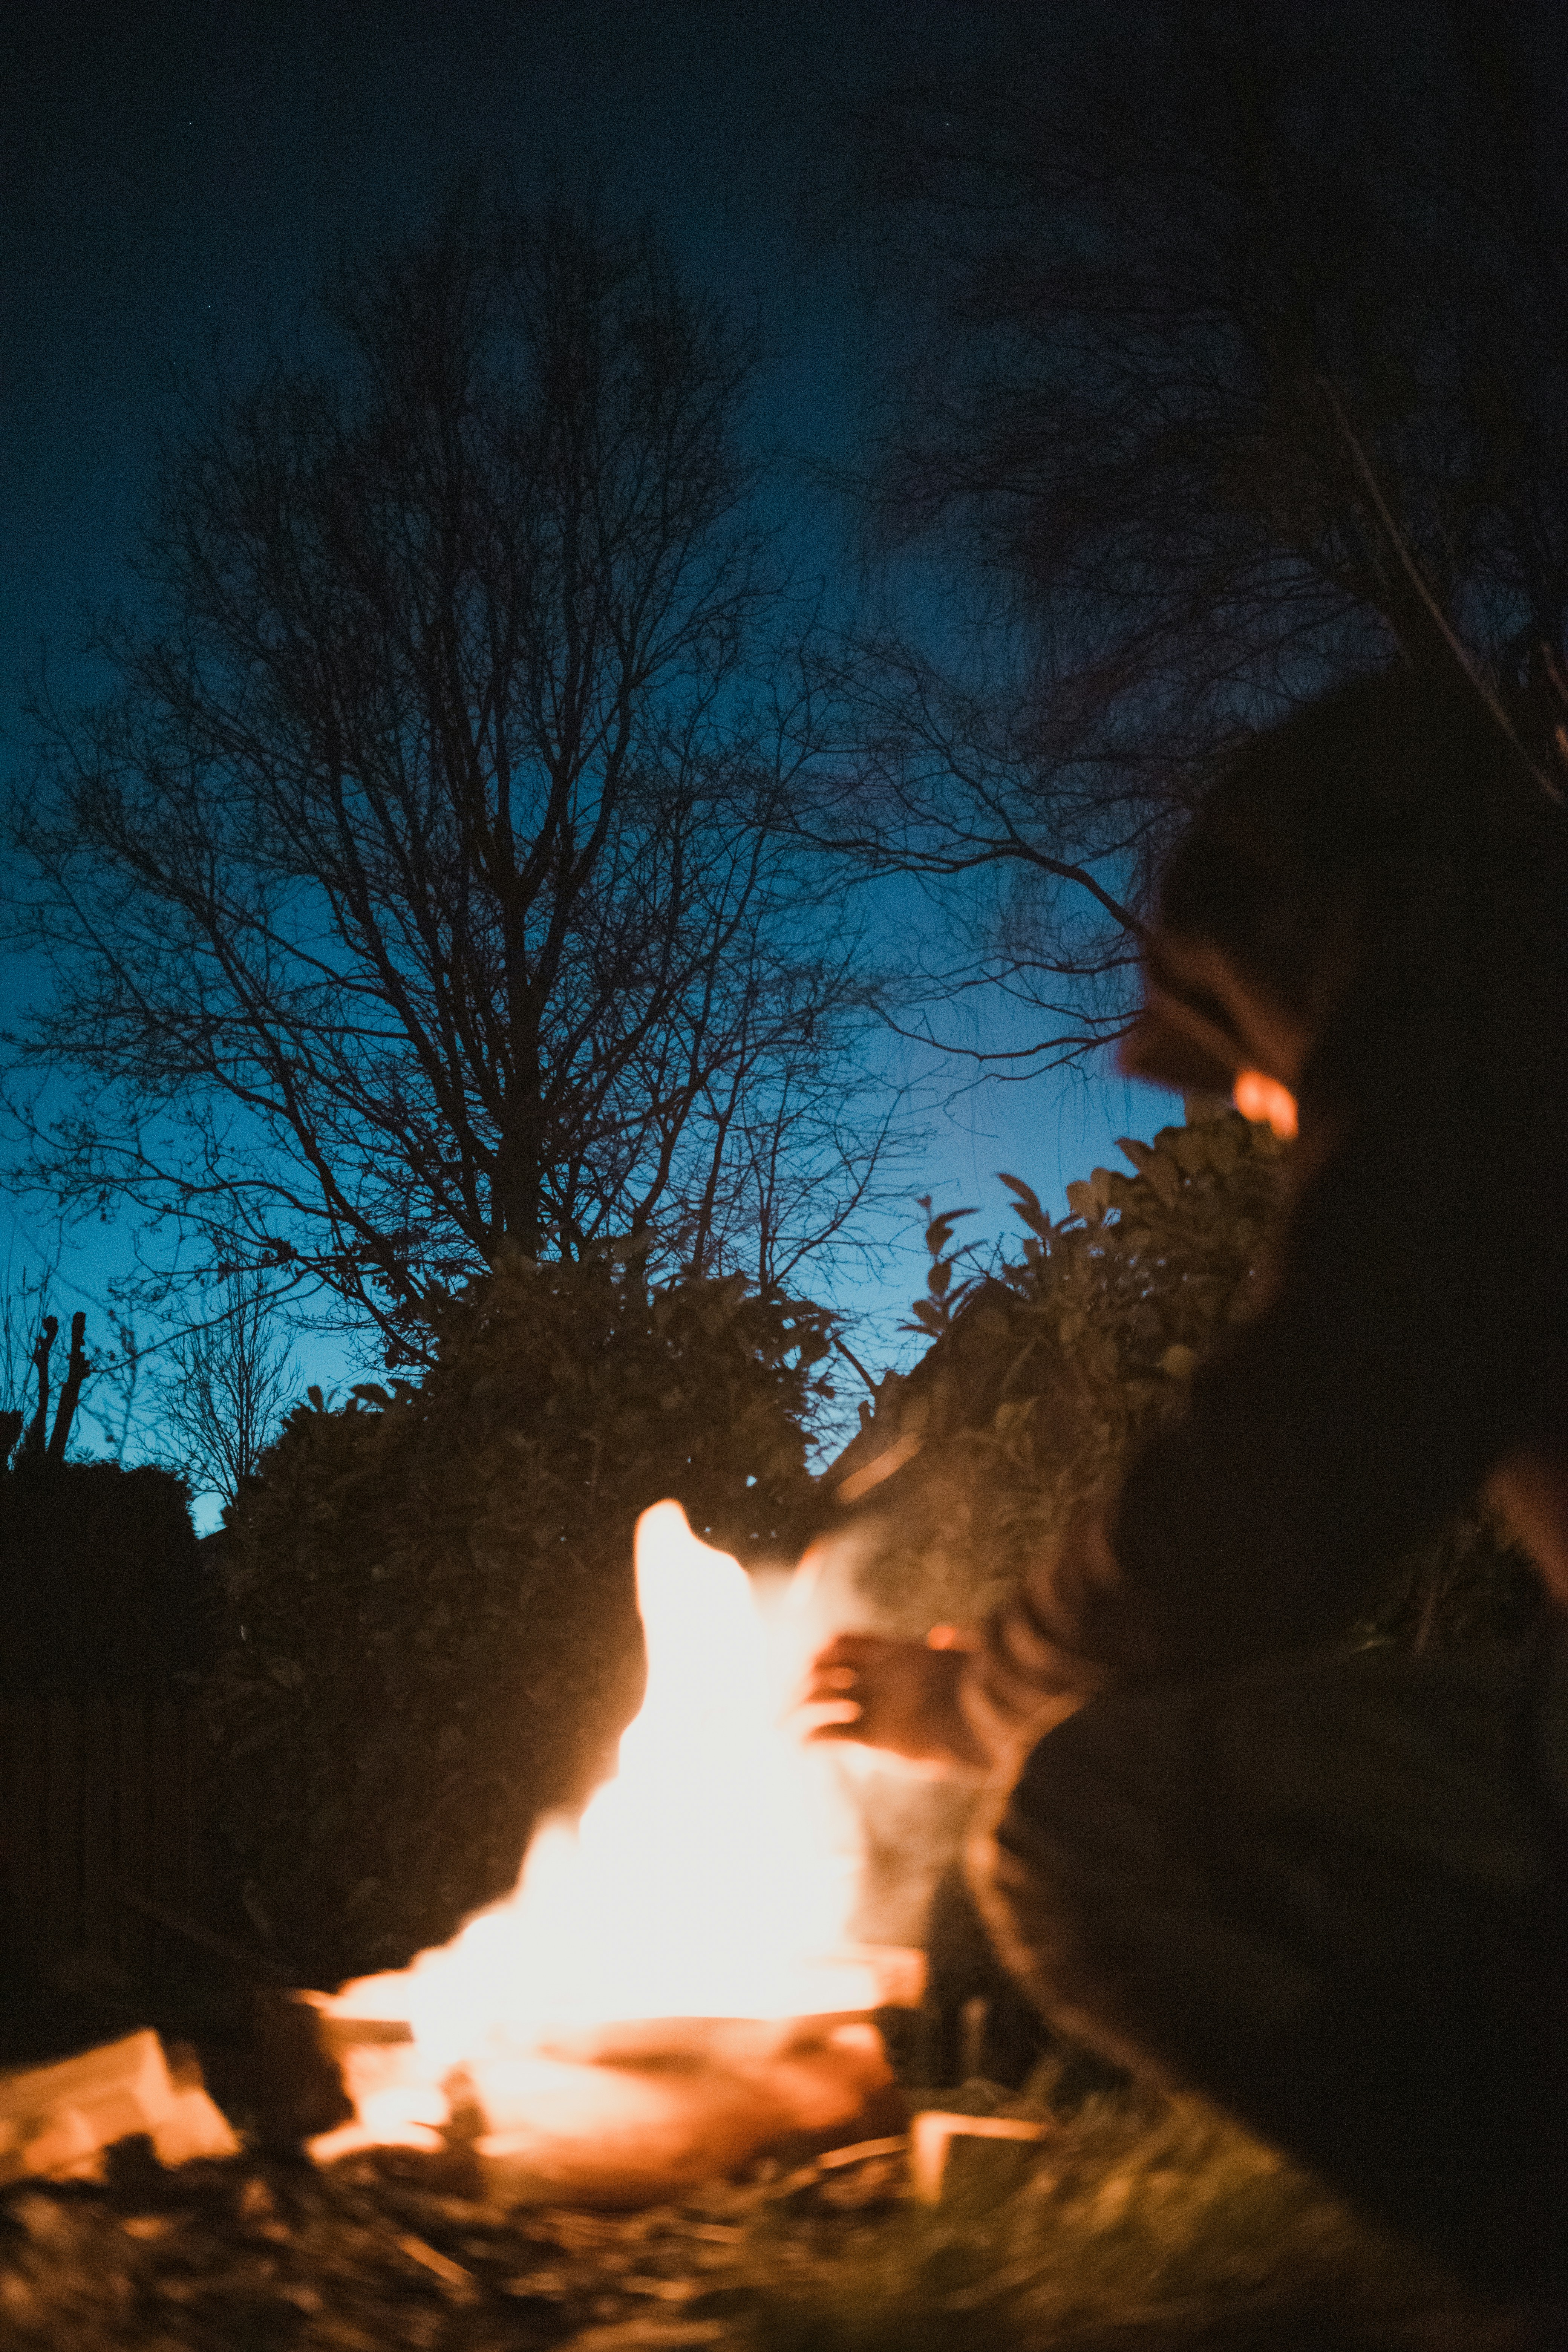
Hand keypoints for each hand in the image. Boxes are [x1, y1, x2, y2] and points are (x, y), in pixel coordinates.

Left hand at [797, 1629, 990, 1770]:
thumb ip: (956, 1643)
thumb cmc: (994, 1690)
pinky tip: (800, 1750)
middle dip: (798, 1686)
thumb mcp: (972, 1655)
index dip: (821, 1656)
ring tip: (779, 1731)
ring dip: (793, 1714)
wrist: (997, 1714)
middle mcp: (880, 1672)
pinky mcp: (875, 1733)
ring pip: (815, 1698)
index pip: (844, 1644)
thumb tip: (944, 1633)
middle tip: (783, 1707)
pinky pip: (827, 1734)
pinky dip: (808, 1741)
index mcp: (900, 1653)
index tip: (809, 1669)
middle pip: (820, 1669)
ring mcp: (875, 1700)